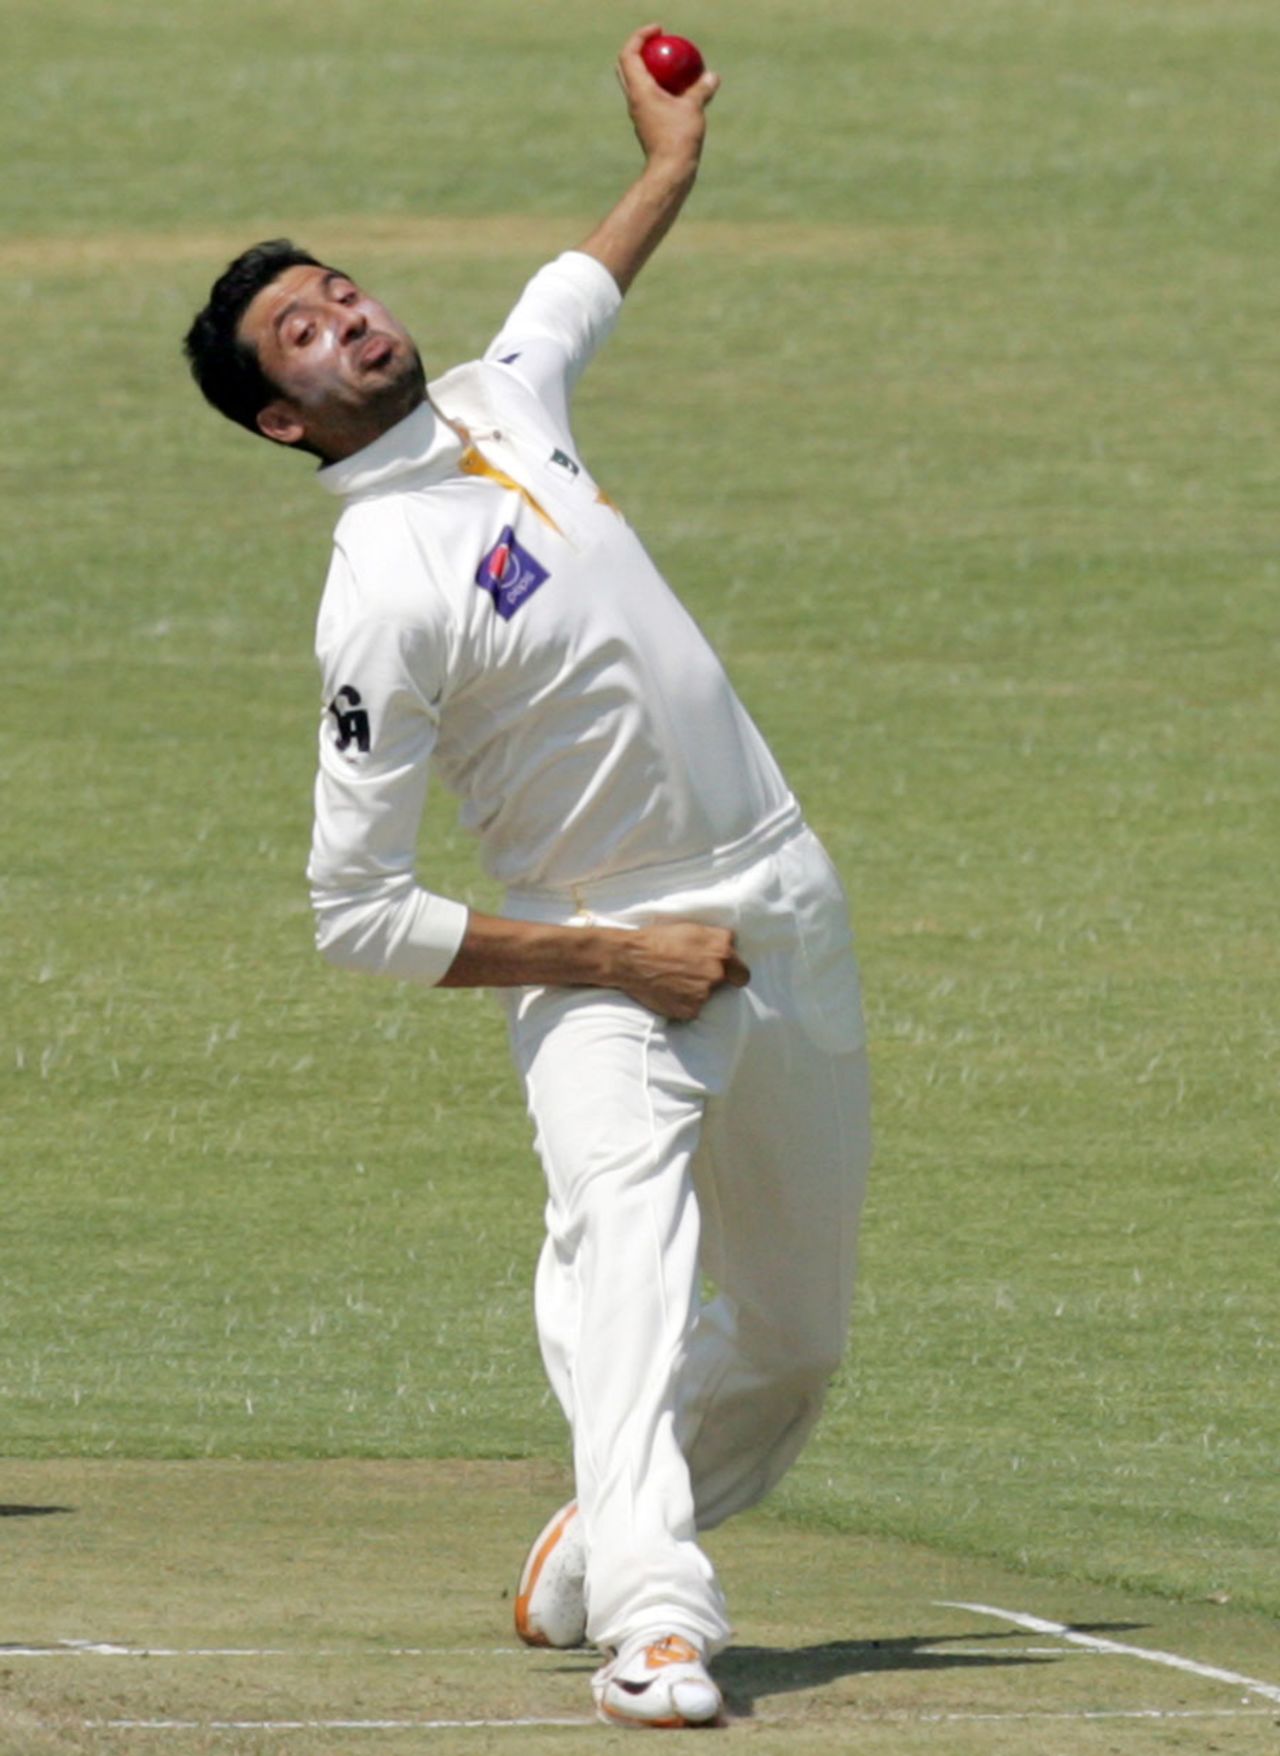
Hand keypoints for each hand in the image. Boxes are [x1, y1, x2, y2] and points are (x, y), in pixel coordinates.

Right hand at [614, 920, 749, 1020]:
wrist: (631, 959)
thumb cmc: (657, 939)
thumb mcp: (691, 929)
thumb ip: (714, 941)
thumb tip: (728, 949)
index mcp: (721, 948)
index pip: (742, 969)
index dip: (734, 972)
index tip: (728, 975)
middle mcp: (718, 971)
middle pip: (730, 983)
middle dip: (718, 982)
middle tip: (698, 978)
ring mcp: (705, 992)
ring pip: (709, 997)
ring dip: (697, 992)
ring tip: (675, 982)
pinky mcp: (691, 1009)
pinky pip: (693, 1010)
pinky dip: (683, 1004)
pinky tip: (669, 993)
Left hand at [616, 23, 719, 173]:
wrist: (669, 171)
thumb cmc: (679, 139)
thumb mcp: (694, 109)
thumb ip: (702, 89)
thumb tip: (712, 76)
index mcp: (639, 91)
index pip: (629, 54)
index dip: (640, 36)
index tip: (658, 30)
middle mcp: (634, 100)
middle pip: (626, 66)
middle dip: (640, 49)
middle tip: (659, 43)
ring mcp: (639, 114)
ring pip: (637, 83)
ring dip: (649, 69)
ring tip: (670, 65)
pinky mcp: (646, 124)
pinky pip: (649, 98)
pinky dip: (659, 87)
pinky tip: (678, 90)